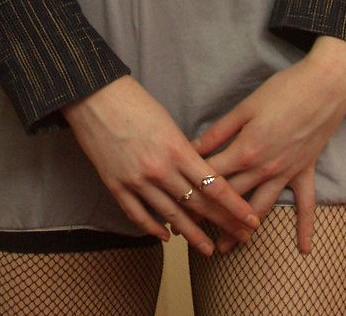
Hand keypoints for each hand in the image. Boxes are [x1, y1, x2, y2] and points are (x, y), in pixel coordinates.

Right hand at [62, 75, 260, 255]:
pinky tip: (165, 237)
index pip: (214, 184)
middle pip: (199, 204)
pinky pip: (139, 215)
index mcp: (177, 149)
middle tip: (242, 238)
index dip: (235, 205)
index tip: (251, 219)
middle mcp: (160, 170)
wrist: (93, 96)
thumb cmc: (133, 100)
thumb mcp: (167, 121)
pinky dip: (153, 229)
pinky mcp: (116, 186)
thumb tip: (197, 171)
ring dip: (192, 234)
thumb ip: (183, 149)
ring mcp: (137, 181)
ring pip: (171, 216)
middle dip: (223, 223)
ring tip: (207, 249)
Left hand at [192, 37, 345, 252]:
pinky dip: (305, 228)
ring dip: (243, 230)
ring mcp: (286, 174)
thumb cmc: (282, 91)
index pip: (212, 175)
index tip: (175, 199)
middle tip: (188, 228)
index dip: (191, 187)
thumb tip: (193, 146)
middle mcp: (265, 169)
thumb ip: (219, 131)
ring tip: (226, 249)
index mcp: (246, 150)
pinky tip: (304, 250)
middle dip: (209, 214)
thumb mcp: (245, 107)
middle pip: (231, 197)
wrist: (325, 87)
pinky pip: (306, 205)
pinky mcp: (305, 172)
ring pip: (261, 209)